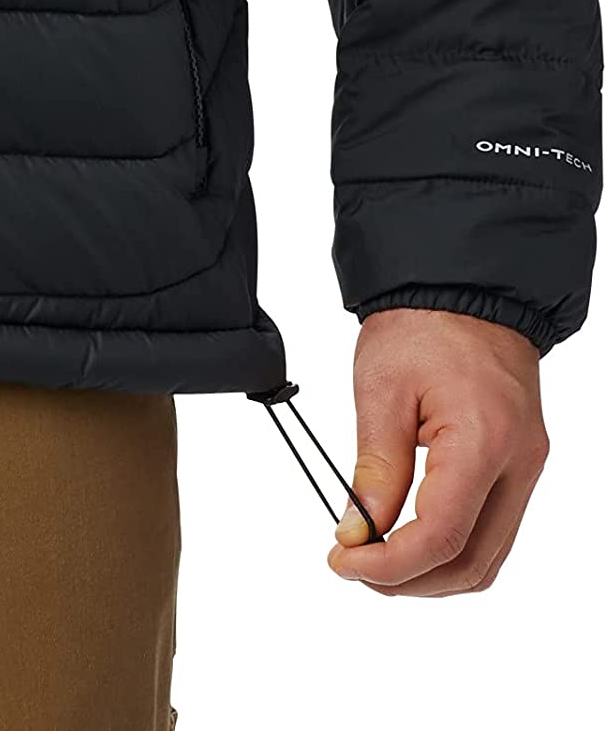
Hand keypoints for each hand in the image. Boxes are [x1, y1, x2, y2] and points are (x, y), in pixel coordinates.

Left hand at [327, 308, 548, 596]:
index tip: (343, 562)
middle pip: (473, 563)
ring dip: (432, 572)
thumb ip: (375, 470)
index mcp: (484, 441)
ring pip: (488, 556)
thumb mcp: (381, 391)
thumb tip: (357, 533)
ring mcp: (526, 466)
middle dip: (410, 581)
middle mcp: (519, 463)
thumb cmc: (422, 325)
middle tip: (354, 567)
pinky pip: (494, 529)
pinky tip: (409, 534)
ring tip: (376, 557)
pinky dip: (452, 547)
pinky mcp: (521, 464)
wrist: (466, 288)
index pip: (442, 537)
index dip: (389, 566)